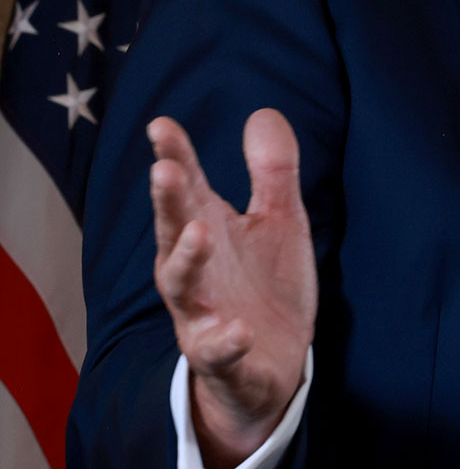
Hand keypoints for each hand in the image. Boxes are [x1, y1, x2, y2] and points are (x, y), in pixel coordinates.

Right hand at [149, 110, 316, 466]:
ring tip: (198, 233)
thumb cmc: (265, 285)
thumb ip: (272, 172)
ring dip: (186, 262)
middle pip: (175, 232)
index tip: (161, 125)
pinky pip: (217, 352)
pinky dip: (224, 342)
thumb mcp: (279, 222)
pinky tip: (238, 331)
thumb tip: (263, 112)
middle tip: (164, 170)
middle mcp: (197, 271)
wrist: (273, 365)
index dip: (175, 157)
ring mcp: (205, 315)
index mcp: (209, 232)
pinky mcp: (224, 358)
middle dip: (169, 204)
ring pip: (183, 289)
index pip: (189, 189)